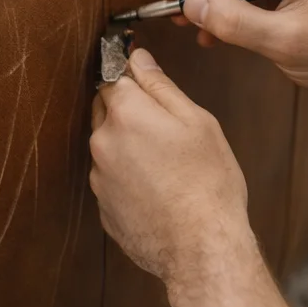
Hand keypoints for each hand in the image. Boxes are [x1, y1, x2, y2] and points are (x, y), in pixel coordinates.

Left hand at [89, 47, 253, 298]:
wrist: (201, 248)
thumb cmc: (208, 182)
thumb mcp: (197, 122)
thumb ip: (161, 86)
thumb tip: (138, 58)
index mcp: (126, 113)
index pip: (114, 76)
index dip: (130, 75)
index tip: (144, 79)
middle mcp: (103, 142)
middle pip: (105, 109)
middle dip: (127, 109)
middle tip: (164, 127)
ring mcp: (99, 177)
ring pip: (108, 146)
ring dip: (127, 146)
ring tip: (166, 165)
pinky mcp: (103, 207)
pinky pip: (111, 179)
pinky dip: (128, 177)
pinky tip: (157, 189)